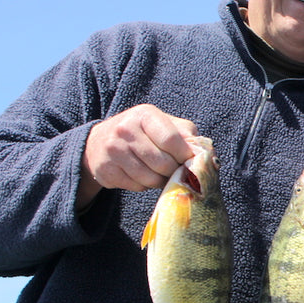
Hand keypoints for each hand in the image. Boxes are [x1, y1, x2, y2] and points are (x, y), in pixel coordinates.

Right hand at [79, 105, 197, 207]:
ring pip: (151, 179)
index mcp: (144, 115)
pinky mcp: (106, 171)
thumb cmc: (142, 133)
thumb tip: (205, 153)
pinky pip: (137, 187)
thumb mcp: (163, 124)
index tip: (190, 161)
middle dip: (174, 170)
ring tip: (160, 172)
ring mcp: (113, 151)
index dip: (185, 155)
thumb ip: (186, 134)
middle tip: (175, 169)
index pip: (171, 140)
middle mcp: (125, 130)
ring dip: (161, 181)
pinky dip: (145, 186)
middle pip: (163, 163)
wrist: (98, 143)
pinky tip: (142, 175)